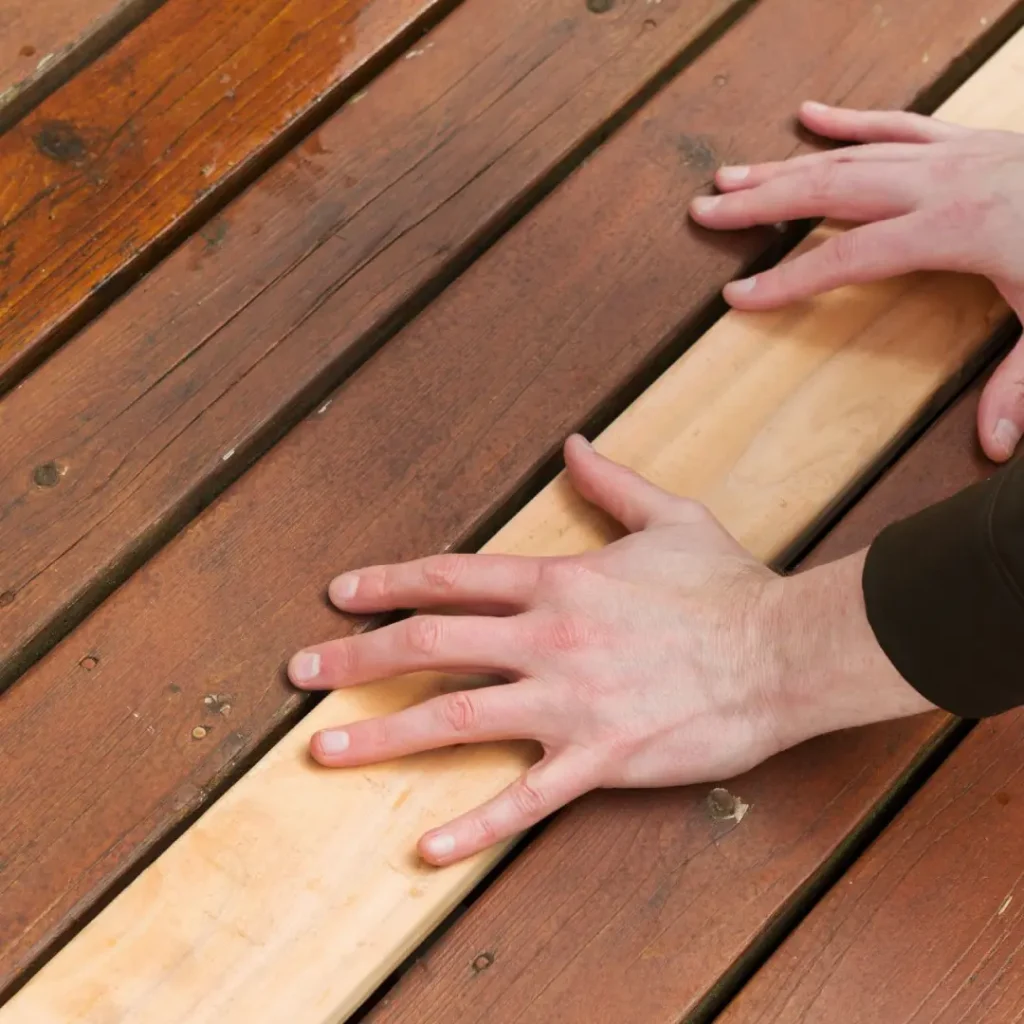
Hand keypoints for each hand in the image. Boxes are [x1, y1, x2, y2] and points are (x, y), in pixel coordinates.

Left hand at [288, 437, 932, 864]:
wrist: (783, 652)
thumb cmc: (727, 586)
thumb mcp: (670, 518)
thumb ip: (612, 483)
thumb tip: (576, 444)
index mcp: (559, 582)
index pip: (452, 577)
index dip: (388, 582)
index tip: (340, 594)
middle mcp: (548, 640)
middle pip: (430, 644)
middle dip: (357, 658)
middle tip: (299, 672)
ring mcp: (569, 704)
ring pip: (455, 717)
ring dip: (383, 736)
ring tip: (322, 751)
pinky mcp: (600, 759)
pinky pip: (525, 798)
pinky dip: (475, 825)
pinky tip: (427, 847)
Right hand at [689, 102, 1023, 462]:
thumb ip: (1023, 384)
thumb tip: (998, 448)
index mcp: (955, 229)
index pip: (850, 258)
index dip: (790, 279)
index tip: (739, 296)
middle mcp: (942, 183)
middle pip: (831, 189)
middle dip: (762, 202)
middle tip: (706, 209)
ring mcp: (952, 155)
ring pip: (851, 154)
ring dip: (786, 164)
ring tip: (731, 175)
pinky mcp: (966, 142)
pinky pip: (896, 124)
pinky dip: (848, 120)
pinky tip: (808, 115)